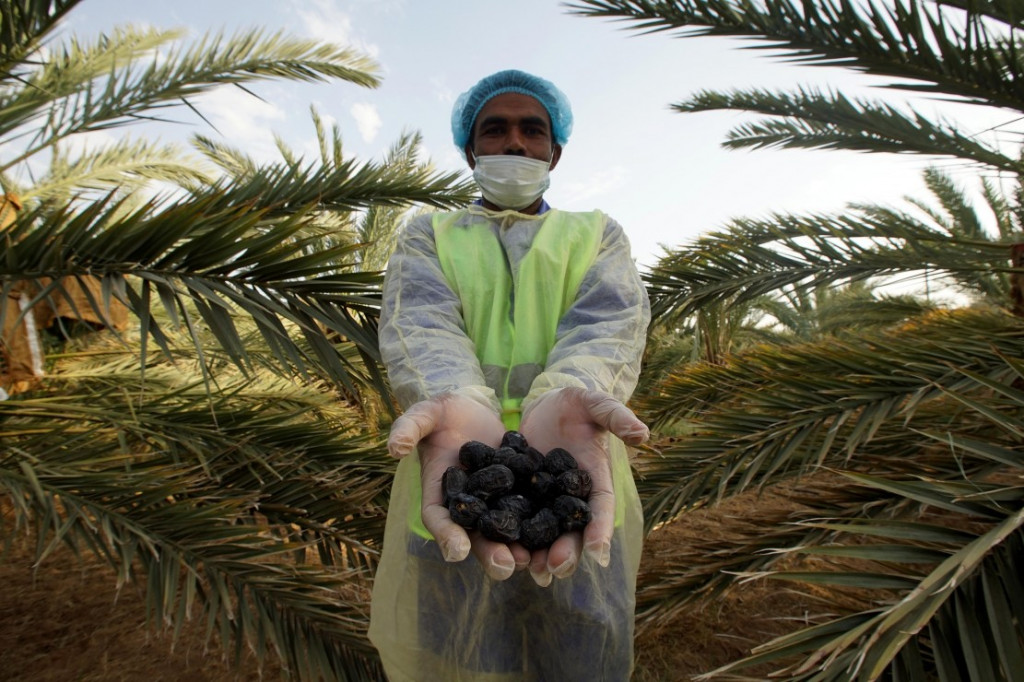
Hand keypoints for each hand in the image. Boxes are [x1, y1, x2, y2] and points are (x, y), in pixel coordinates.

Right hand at [388, 393, 529, 579]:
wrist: (473, 410)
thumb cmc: (442, 414)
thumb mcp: (425, 415)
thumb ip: (409, 427)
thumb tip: (394, 447)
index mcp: (440, 494)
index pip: (439, 519)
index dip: (446, 536)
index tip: (458, 551)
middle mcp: (468, 507)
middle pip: (475, 536)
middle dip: (490, 553)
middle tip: (505, 567)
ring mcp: (494, 503)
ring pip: (505, 532)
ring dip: (518, 549)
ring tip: (533, 561)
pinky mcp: (519, 493)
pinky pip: (530, 513)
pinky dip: (541, 527)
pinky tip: (558, 537)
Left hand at [519, 387, 648, 584]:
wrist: (545, 405)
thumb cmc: (577, 405)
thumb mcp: (596, 404)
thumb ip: (616, 417)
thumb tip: (643, 434)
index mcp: (596, 480)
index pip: (601, 509)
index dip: (601, 531)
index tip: (599, 554)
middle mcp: (573, 498)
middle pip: (574, 531)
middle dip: (567, 552)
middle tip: (556, 569)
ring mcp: (547, 501)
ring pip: (547, 535)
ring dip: (541, 556)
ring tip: (533, 573)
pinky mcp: (523, 497)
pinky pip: (519, 521)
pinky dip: (515, 539)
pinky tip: (506, 554)